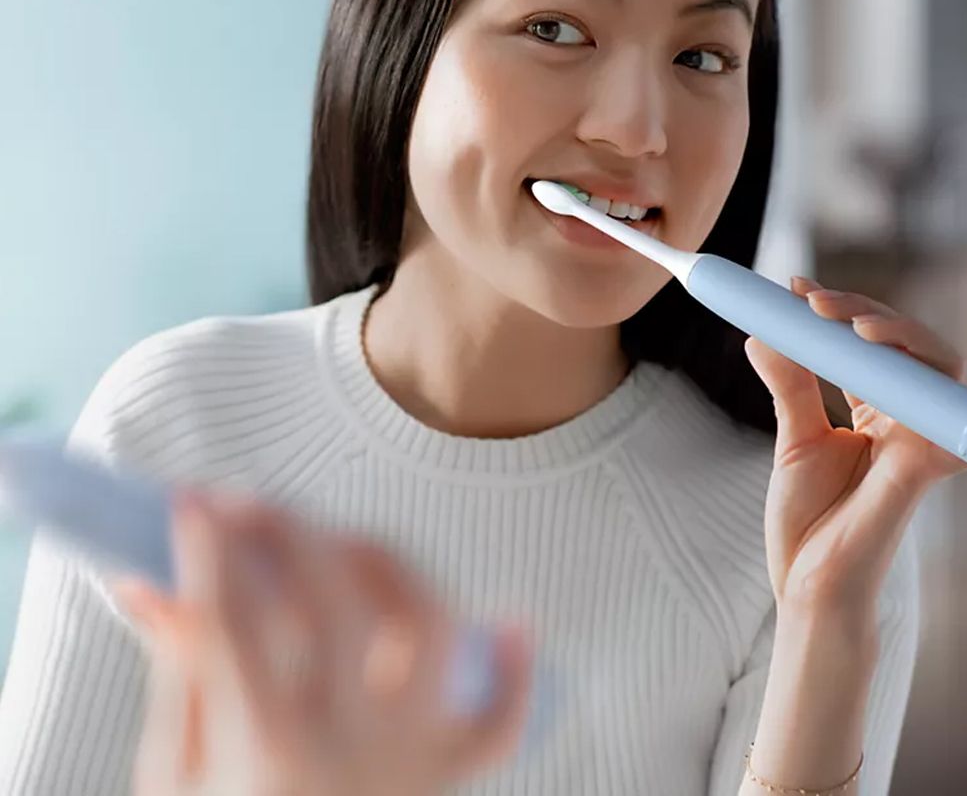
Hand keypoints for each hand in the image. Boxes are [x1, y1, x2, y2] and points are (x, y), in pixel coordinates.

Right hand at [115, 493, 532, 795]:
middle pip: (336, 601)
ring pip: (430, 628)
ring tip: (341, 542)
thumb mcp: (178, 776)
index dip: (212, 547)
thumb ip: (181, 675)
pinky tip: (509, 624)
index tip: (192, 502)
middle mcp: (353, 752)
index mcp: (266, 756)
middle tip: (249, 505)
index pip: (237, 618)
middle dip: (288, 531)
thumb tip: (152, 580)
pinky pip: (500, 725)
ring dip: (390, 567)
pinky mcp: (448, 783)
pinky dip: (511, 674)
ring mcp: (413, 764)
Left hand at [743, 276, 966, 615]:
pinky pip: (965, 432)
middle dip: (862, 313)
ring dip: (901, 338)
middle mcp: (904, 420)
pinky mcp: (925, 471)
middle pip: (905, 346)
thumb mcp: (793, 439)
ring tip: (854, 327)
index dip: (840, 311)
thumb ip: (789, 385)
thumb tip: (761, 333)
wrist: (806, 584)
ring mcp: (919, 442)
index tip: (797, 286)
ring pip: (936, 370)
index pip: (868, 344)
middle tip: (814, 302)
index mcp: (874, 410)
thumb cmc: (807, 520)